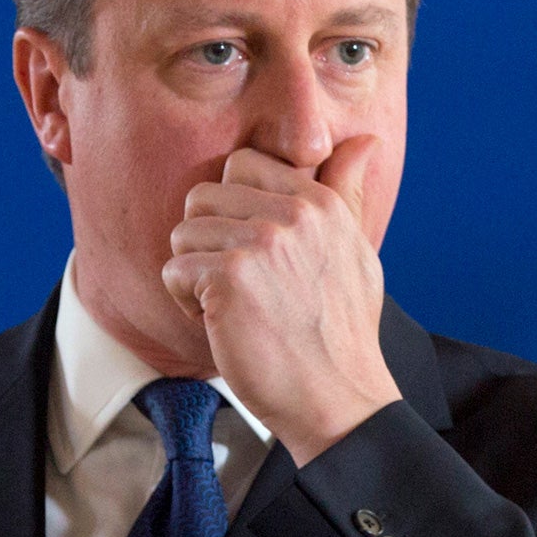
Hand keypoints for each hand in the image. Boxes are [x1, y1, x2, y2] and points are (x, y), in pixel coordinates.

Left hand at [160, 139, 402, 464]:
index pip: (243, 163)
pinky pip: (174, 271)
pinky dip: (185, 303)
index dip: (230, 207)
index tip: (249, 250)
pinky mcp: (229, 280)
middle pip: (202, 196)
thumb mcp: (355, 250)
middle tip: (232, 282)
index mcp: (320, 202)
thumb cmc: (341, 329)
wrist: (337, 396)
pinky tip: (219, 324)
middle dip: (205, 240)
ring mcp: (260, 245)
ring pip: (182, 233)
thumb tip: (363, 140)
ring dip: (193, 274)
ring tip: (227, 305)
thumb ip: (345, 193)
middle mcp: (291, 214)